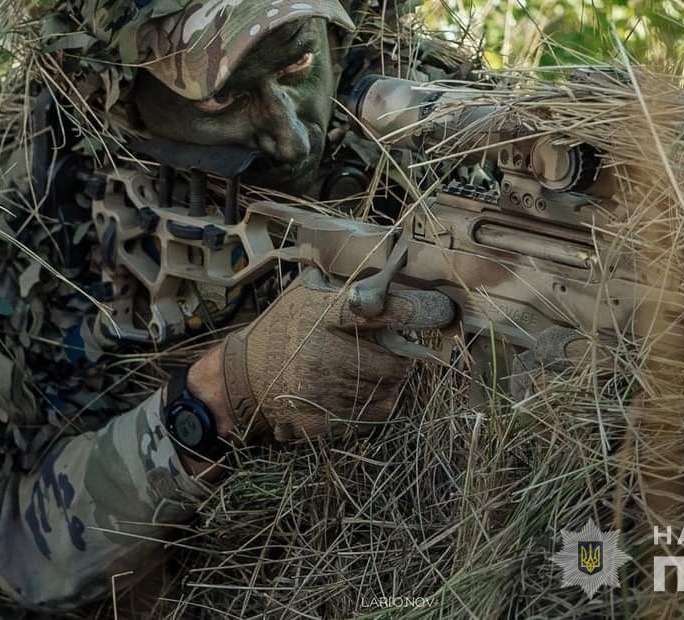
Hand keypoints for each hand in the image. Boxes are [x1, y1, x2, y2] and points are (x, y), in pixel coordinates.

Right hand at [219, 268, 454, 441]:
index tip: (441, 310)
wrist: (243, 376)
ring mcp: (326, 391)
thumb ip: (342, 282)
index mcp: (325, 315)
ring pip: (387, 392)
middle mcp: (328, 354)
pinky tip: (364, 391)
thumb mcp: (304, 292)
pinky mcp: (324, 421)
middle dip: (403, 359)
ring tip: (374, 370)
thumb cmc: (281, 327)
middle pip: (393, 364)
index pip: (383, 310)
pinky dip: (378, 404)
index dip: (418, 310)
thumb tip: (391, 262)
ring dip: (391, 382)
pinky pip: (372, 415)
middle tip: (400, 352)